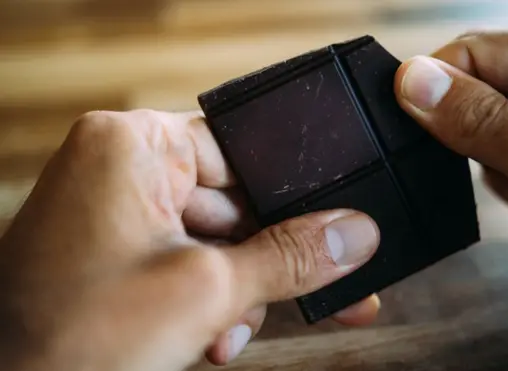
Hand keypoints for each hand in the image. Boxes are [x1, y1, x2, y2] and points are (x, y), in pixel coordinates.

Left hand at [0, 110, 379, 370]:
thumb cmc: (73, 342)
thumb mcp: (207, 292)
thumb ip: (291, 258)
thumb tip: (355, 234)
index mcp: (132, 145)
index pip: (244, 150)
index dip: (293, 192)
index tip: (337, 222)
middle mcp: (122, 168)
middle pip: (236, 203)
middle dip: (268, 260)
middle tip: (321, 289)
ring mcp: (117, 212)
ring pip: (217, 241)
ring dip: (239, 291)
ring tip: (230, 331)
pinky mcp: (117, 252)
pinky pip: (189, 262)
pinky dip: (210, 300)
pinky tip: (212, 337)